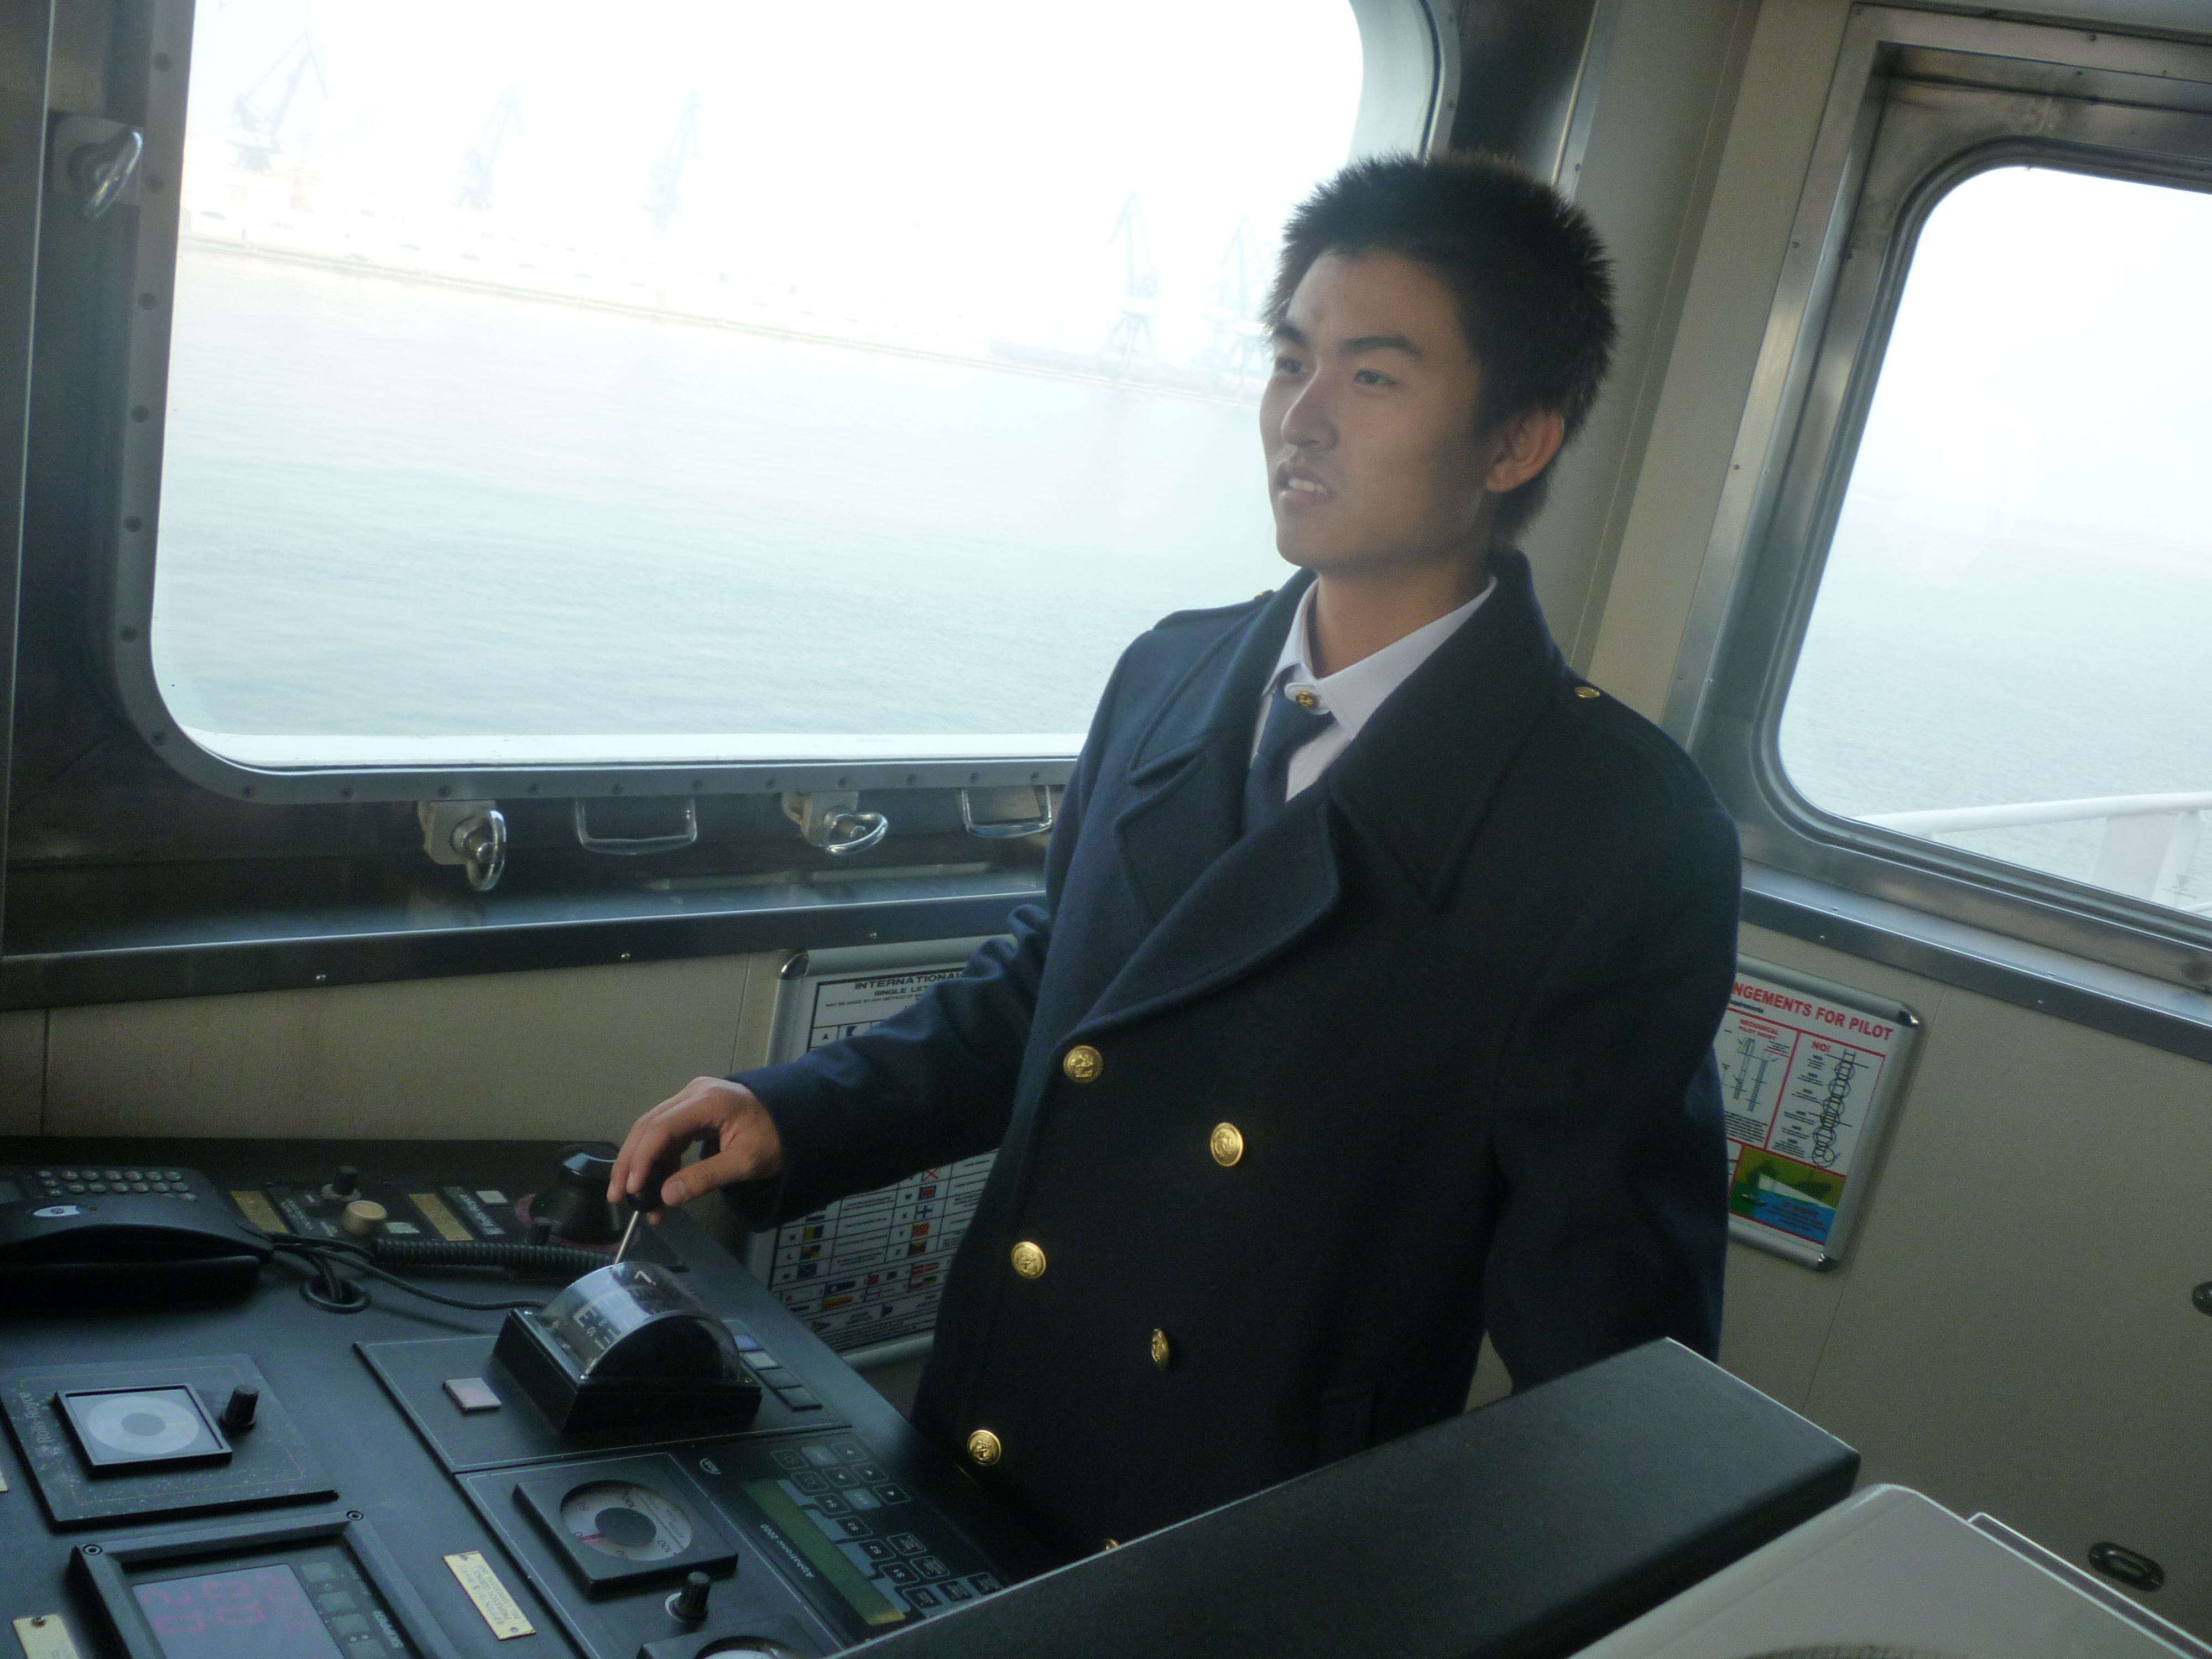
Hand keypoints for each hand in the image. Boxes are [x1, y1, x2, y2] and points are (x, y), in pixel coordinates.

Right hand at [607, 1076, 783, 1219]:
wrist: (798, 1120)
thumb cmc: (776, 1139)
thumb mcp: (746, 1162)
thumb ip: (706, 1177)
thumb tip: (666, 1196)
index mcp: (707, 1100)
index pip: (661, 1127)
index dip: (642, 1159)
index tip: (631, 1189)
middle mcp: (692, 1093)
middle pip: (648, 1126)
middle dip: (631, 1163)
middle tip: (617, 1197)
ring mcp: (692, 1101)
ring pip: (653, 1131)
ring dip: (642, 1165)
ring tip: (636, 1200)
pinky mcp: (693, 1112)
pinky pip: (667, 1136)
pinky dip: (659, 1162)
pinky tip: (656, 1187)